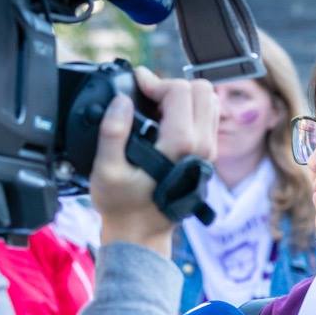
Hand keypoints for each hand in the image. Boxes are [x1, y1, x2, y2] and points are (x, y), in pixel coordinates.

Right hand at [90, 67, 217, 255]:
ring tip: (156, 108)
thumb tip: (122, 101)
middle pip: (201, 89)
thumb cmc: (122, 205)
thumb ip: (112, 131)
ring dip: (183, 97)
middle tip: (148, 98)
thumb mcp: (105, 169)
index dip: (155, 82)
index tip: (136, 87)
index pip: (180, 90)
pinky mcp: (207, 154)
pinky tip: (165, 121)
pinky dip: (189, 110)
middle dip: (172, 87)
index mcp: (180, 145)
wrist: (141, 232)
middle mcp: (202, 145)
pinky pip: (207, 117)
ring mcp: (208, 150)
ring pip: (209, 101)